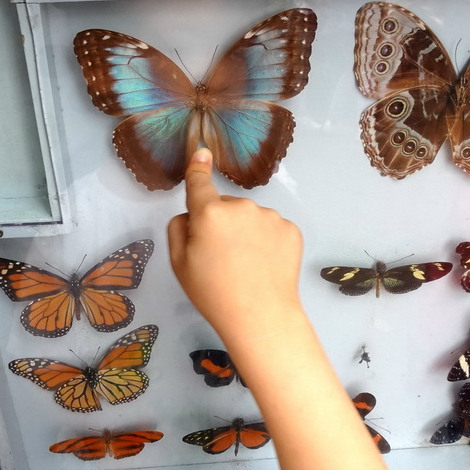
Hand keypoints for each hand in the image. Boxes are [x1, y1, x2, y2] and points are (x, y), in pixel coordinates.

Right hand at [167, 148, 303, 347]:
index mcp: (209, 213)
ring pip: (250, 219)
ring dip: (245, 233)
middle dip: (221, 224)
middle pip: (225, 208)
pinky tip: (264, 266)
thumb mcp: (179, 264)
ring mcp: (270, 216)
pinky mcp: (291, 230)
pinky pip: (272, 229)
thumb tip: (191, 214)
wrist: (261, 316)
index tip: (201, 152)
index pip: (199, 183)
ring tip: (245, 267)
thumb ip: (178, 229)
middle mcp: (241, 206)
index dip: (198, 168)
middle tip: (221, 259)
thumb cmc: (213, 293)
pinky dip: (267, 242)